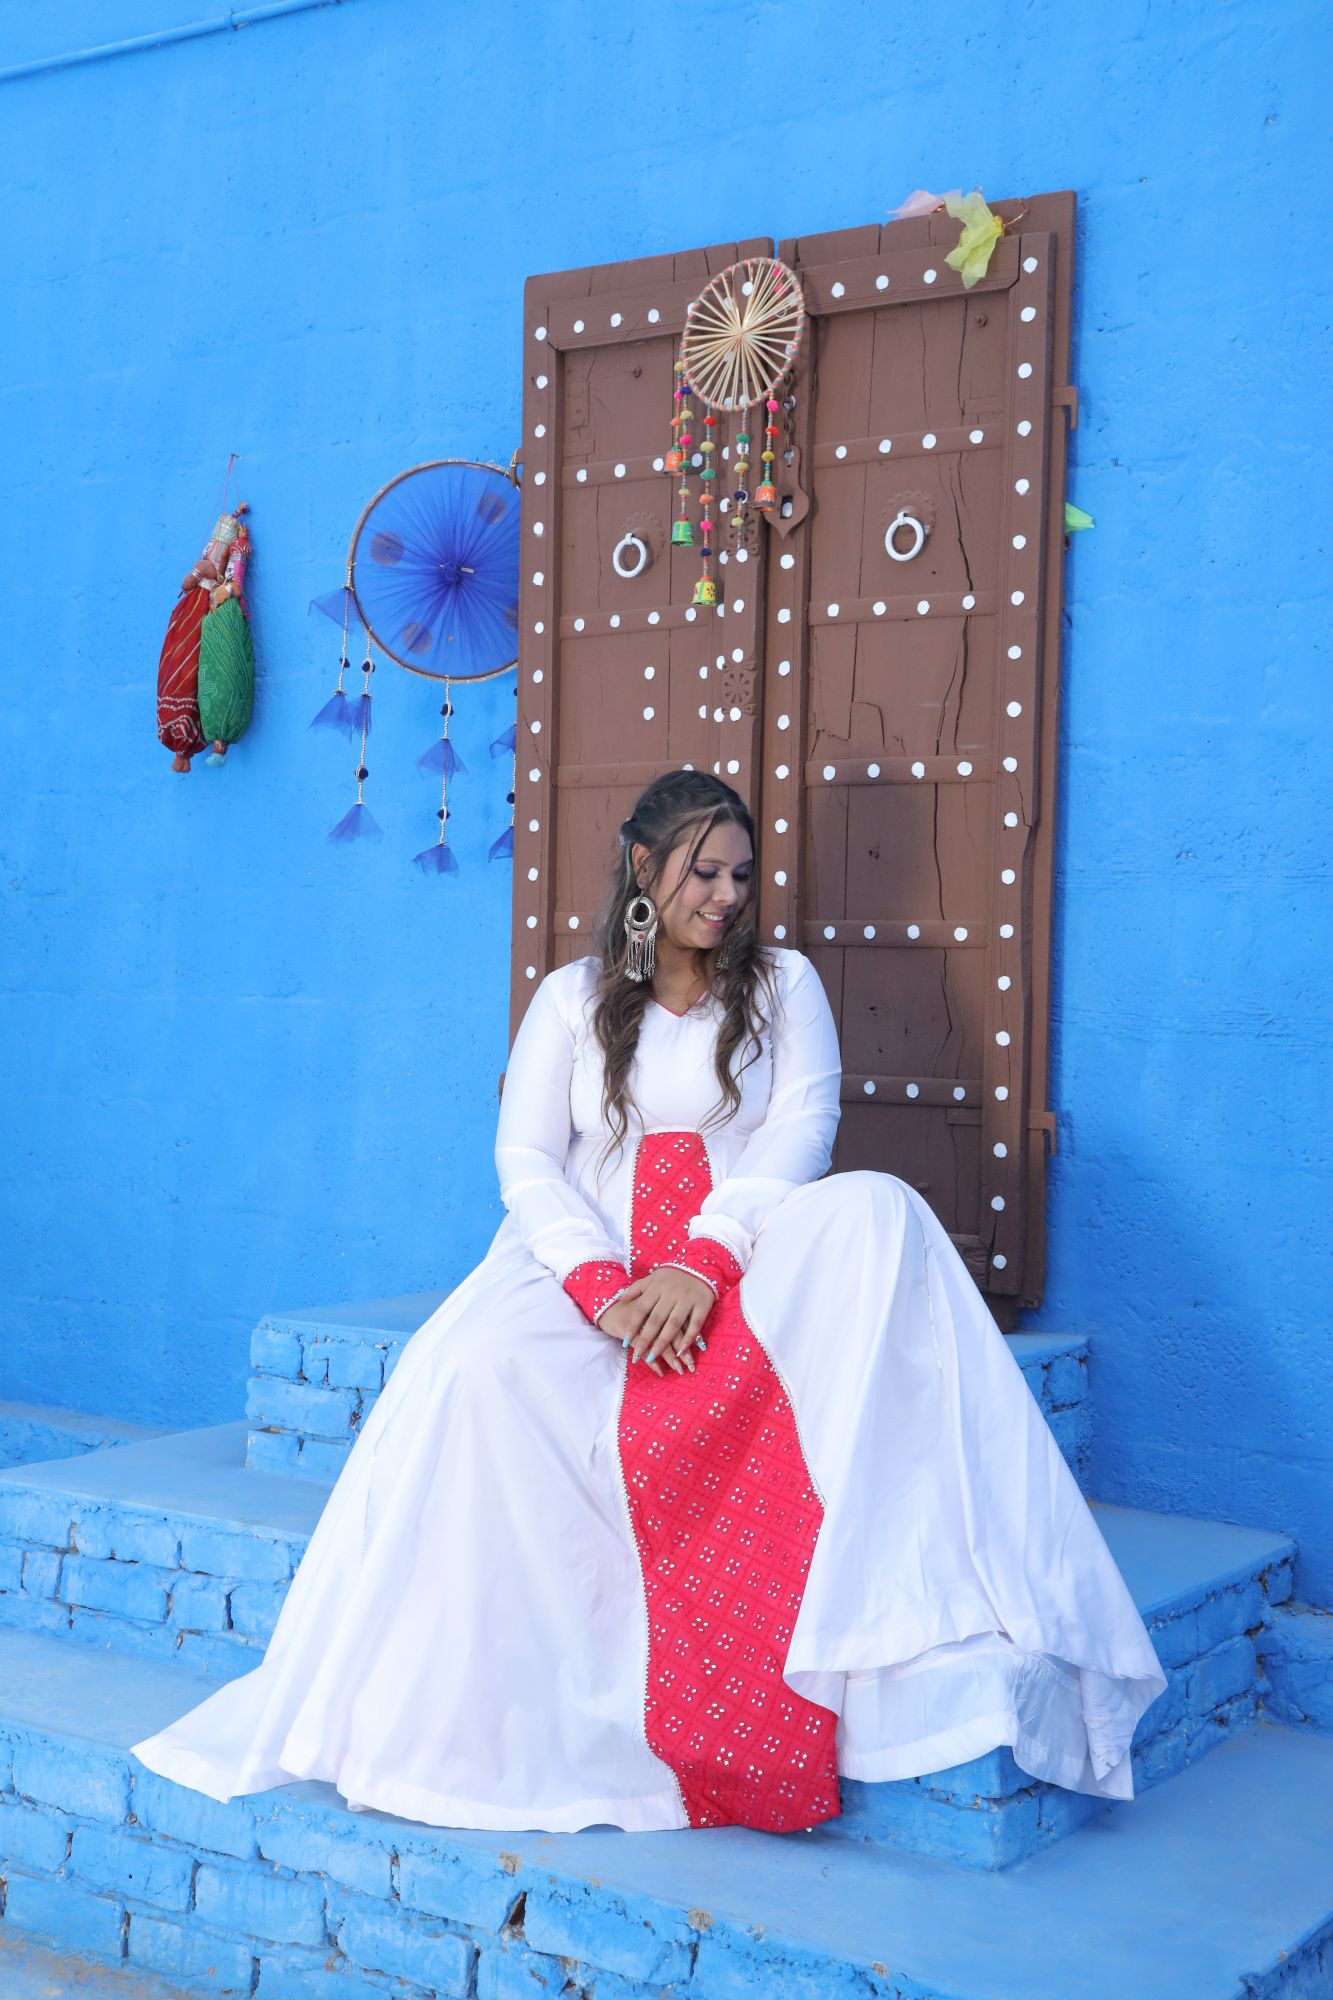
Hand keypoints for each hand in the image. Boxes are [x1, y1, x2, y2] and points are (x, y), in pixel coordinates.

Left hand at [596, 1268, 714, 1374]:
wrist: (701, 1265)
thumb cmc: (673, 1276)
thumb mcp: (654, 1277)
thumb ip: (637, 1288)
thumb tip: (620, 1298)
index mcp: (657, 1286)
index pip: (642, 1308)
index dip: (633, 1325)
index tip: (624, 1341)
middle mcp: (672, 1293)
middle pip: (656, 1319)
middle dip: (646, 1339)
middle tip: (637, 1356)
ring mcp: (688, 1299)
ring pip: (674, 1324)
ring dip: (663, 1342)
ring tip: (653, 1357)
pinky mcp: (703, 1304)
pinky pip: (696, 1324)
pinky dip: (689, 1338)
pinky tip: (681, 1351)